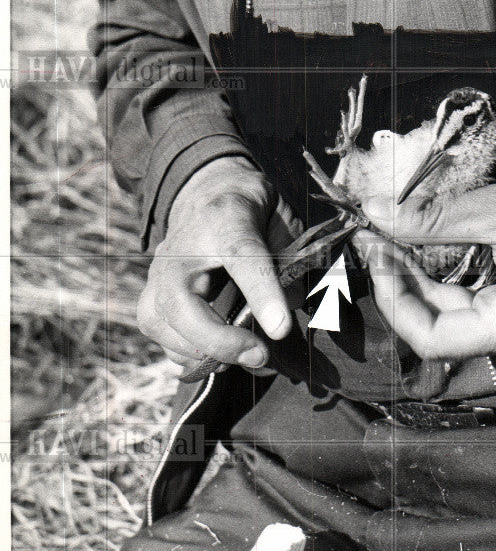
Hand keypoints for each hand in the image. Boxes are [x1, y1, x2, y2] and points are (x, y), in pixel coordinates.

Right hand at [137, 156, 303, 369]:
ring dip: (200, 351)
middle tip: (259, 354)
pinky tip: (213, 357)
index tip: (281, 330)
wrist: (207, 192)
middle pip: (181, 302)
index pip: (241, 257)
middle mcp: (182, 249)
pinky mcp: (151, 292)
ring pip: (160, 321)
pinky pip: (156, 330)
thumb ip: (290, 260)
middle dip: (218, 340)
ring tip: (240, 356)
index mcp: (225, 221)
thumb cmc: (250, 210)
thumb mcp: (282, 219)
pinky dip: (182, 352)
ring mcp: (159, 271)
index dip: (262, 295)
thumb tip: (290, 305)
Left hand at [358, 151, 495, 362]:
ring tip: (394, 238)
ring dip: (424, 279)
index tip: (375, 252)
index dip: (395, 298)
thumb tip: (375, 214)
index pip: (434, 338)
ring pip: (458, 313)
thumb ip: (434, 218)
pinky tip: (427, 248)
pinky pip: (480, 302)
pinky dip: (451, 277)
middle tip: (376, 237)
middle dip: (404, 283)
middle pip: (443, 327)